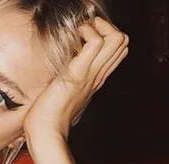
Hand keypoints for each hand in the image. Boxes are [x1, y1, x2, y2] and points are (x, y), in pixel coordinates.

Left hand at [23, 17, 128, 146]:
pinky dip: (86, 32)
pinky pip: (96, 42)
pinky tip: (72, 40)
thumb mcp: (61, 94)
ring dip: (98, 27)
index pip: (117, 51)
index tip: (84, 37)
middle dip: (105, 27)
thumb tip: (59, 72)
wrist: (46, 132)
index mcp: (94, 80)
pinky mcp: (78, 73)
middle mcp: (97, 76)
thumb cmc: (48, 117)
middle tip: (83, 32)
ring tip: (80, 34)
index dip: (105, 35)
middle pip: (123, 42)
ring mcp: (91, 74)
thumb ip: (66, 82)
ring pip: (117, 39)